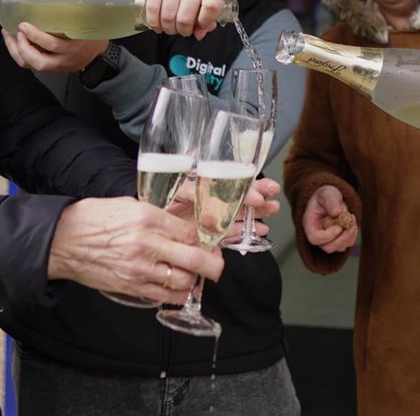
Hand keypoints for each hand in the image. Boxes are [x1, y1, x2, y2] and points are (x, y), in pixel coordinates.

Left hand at [2, 25, 107, 73]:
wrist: (99, 55)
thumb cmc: (92, 34)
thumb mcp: (86, 24)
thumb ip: (74, 13)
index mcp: (74, 47)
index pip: (53, 45)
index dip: (35, 36)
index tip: (24, 24)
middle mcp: (64, 60)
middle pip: (38, 61)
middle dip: (22, 47)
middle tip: (15, 31)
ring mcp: (56, 67)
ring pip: (31, 65)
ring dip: (16, 51)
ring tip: (8, 35)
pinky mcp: (51, 68)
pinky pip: (30, 64)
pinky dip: (20, 54)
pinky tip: (14, 42)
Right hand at [47, 197, 223, 304]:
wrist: (63, 241)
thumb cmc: (93, 219)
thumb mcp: (129, 205)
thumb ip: (157, 216)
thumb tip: (180, 225)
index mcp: (149, 217)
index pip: (192, 231)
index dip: (207, 238)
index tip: (210, 240)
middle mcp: (148, 243)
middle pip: (196, 259)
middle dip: (214, 264)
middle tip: (217, 264)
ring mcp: (140, 268)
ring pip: (184, 281)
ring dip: (193, 279)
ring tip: (192, 274)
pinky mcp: (131, 287)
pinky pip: (164, 296)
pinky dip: (177, 294)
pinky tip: (178, 287)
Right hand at [143, 0, 227, 38]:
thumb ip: (208, 12)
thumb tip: (200, 34)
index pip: (212, 7)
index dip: (205, 22)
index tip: (200, 26)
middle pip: (186, 17)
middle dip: (182, 31)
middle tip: (181, 30)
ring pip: (168, 16)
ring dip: (168, 28)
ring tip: (169, 28)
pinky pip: (153, 8)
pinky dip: (154, 22)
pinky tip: (157, 24)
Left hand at [167, 177, 281, 237]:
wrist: (145, 224)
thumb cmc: (157, 202)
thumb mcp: (175, 192)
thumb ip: (193, 196)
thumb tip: (213, 213)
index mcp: (203, 185)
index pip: (230, 183)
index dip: (246, 189)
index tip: (258, 196)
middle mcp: (209, 201)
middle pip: (238, 196)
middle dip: (258, 195)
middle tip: (274, 195)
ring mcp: (210, 218)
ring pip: (239, 213)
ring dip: (257, 212)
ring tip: (272, 209)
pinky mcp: (209, 235)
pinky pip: (230, 233)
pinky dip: (246, 232)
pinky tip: (260, 230)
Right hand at [301, 184, 357, 252]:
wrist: (331, 199)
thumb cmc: (326, 195)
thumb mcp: (327, 193)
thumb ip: (330, 201)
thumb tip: (337, 213)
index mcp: (310, 224)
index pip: (314, 238)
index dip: (327, 236)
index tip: (338, 227)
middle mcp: (318, 235)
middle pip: (328, 247)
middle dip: (342, 238)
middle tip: (351, 225)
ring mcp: (328, 240)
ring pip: (340, 247)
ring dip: (350, 235)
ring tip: (352, 218)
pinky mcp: (339, 240)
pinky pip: (348, 243)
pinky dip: (353, 234)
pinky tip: (352, 221)